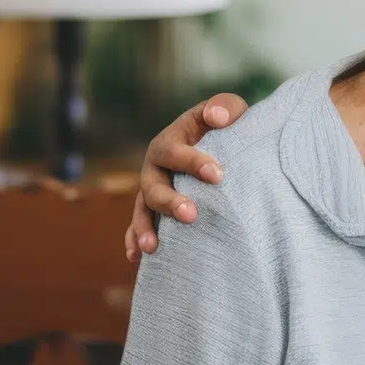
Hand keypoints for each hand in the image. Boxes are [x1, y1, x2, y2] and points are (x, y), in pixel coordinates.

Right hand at [124, 94, 249, 259]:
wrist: (221, 143)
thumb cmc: (226, 126)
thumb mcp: (229, 111)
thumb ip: (224, 106)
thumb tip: (217, 117)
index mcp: (171, 140)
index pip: (175, 151)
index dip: (193, 162)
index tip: (218, 175)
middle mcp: (156, 166)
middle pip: (153, 185)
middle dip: (169, 201)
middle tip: (191, 214)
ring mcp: (152, 189)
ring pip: (142, 209)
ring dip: (145, 227)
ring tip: (153, 247)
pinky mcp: (154, 209)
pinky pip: (138, 226)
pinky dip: (135, 240)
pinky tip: (138, 257)